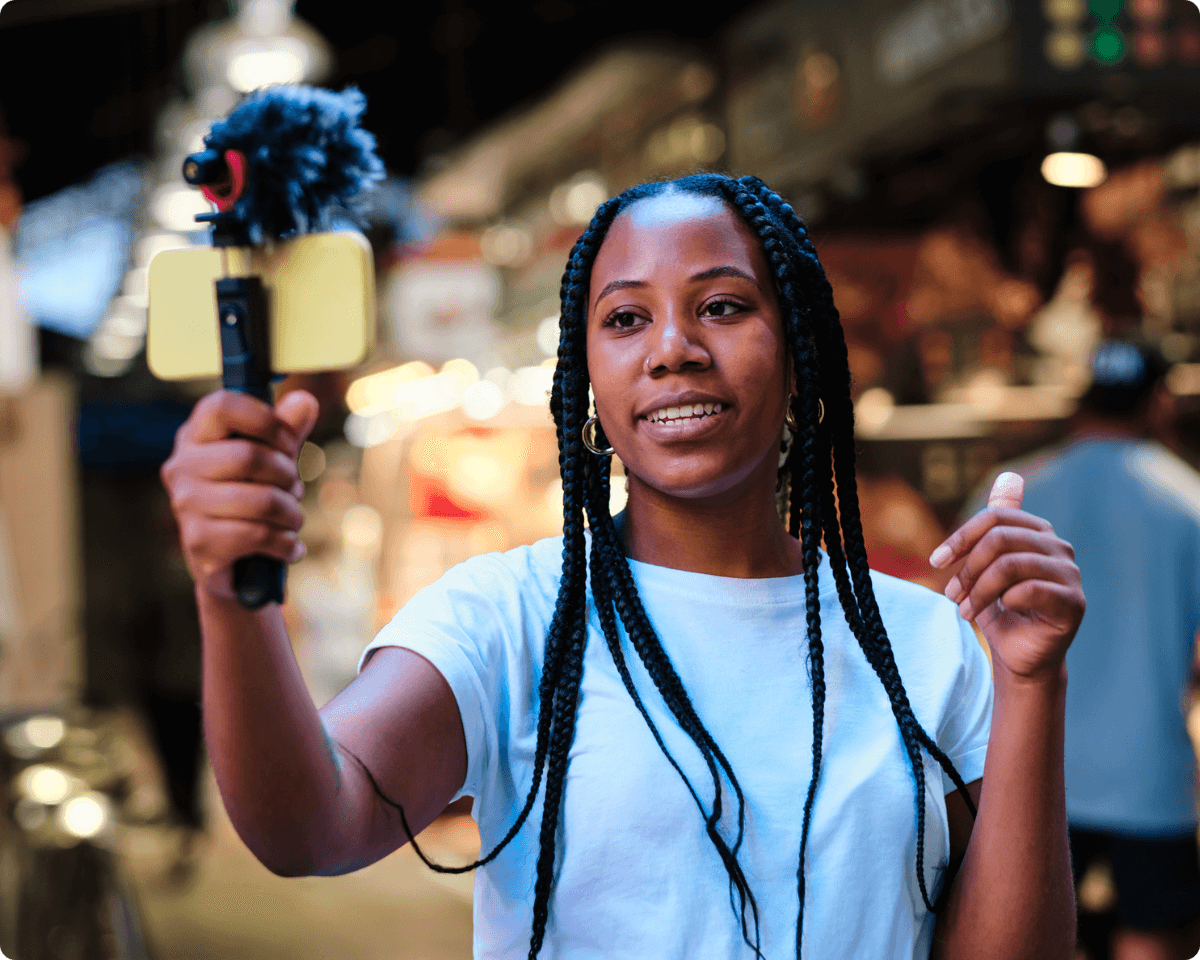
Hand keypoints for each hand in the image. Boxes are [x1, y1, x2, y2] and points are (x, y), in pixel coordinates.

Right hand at [160, 389, 319, 599]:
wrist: (235, 566)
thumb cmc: (252, 500)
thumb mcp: (273, 460)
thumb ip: (287, 430)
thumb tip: (305, 401)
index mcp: (196, 436)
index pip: (224, 406)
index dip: (268, 421)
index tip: (288, 443)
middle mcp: (182, 466)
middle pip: (250, 457)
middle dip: (288, 477)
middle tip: (293, 490)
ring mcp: (185, 505)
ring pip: (261, 500)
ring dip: (292, 514)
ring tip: (291, 520)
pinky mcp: (199, 542)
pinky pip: (259, 535)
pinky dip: (286, 543)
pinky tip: (288, 547)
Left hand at [929, 472, 1084, 682]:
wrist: (1020, 655)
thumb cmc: (999, 609)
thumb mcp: (986, 564)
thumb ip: (993, 524)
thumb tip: (1009, 474)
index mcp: (1037, 532)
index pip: (994, 517)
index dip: (960, 536)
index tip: (935, 561)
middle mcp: (1058, 548)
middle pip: (999, 539)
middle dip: (968, 568)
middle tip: (952, 595)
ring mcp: (1069, 575)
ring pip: (1009, 565)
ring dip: (978, 590)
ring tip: (965, 611)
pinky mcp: (1072, 603)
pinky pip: (1029, 590)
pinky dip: (1003, 601)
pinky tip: (998, 612)